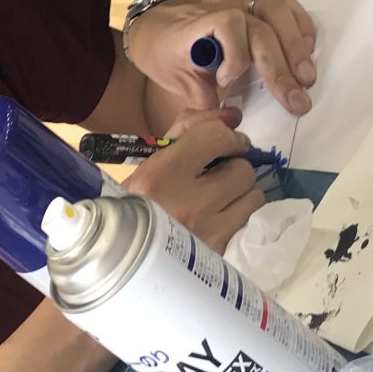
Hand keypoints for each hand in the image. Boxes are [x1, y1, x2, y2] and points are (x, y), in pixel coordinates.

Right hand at [123, 109, 264, 252]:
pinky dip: (236, 217)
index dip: (226, 136)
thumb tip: (233, 116)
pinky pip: (246, 224)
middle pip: (243, 170)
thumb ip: (190, 128)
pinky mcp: (217, 255)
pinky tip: (216, 219)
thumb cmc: (133, 199)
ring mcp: (205, 234)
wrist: (119, 252)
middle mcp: (187, 205)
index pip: (215, 137)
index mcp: (161, 175)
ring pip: (253, 198)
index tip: (223, 143)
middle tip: (216, 174)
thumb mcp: (151, 158)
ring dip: (239, 193)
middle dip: (233, 167)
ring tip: (219, 198)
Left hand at [126, 0, 316, 115]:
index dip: (235, 54)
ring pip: (276, 11)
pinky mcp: (250, 4)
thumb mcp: (174, 80)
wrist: (154, 24)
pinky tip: (308, 49)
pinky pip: (282, 4)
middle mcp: (220, 7)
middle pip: (260, 27)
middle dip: (280, 66)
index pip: (226, 23)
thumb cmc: (162, 53)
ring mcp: (237, 2)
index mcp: (194, 26)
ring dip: (296, 45)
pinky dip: (299, 25)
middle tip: (296, 99)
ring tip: (306, 77)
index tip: (226, 83)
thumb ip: (201, 100)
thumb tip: (229, 125)